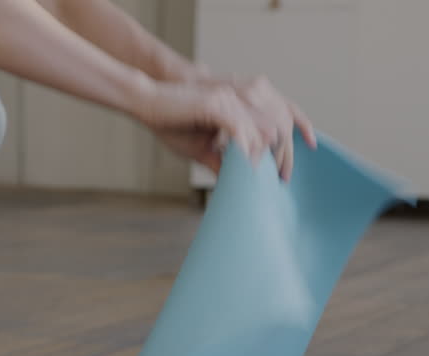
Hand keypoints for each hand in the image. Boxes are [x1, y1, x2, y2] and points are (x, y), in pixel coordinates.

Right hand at [133, 75, 315, 180]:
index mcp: (240, 106)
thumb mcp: (200, 149)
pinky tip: (244, 166)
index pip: (276, 125)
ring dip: (266, 155)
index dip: (283, 148)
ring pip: (263, 128)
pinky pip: (239, 129)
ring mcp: (229, 99)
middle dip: (282, 154)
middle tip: (281, 179)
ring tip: (263, 177)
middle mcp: (239, 99)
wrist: (145, 103)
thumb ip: (220, 162)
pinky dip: (244, 149)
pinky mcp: (214, 104)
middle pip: (278, 126)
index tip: (282, 173)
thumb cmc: (169, 123)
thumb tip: (232, 183)